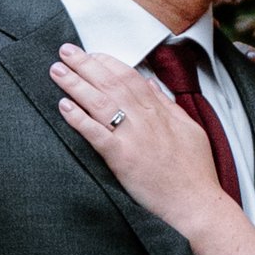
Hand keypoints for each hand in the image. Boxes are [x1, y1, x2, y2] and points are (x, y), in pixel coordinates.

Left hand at [52, 44, 224, 235]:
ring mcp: (133, 138)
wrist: (197, 203)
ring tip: (57, 71)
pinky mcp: (122, 159)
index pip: (130, 77)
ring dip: (76, 84)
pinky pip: (96, 134)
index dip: (108, 63)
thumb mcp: (190, 130)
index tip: (92, 55)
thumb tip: (152, 85)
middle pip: (110, 83)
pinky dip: (79, 118)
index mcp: (160, 112)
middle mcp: (145, 120)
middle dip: (86, 64)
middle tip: (65, 51)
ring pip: (100, 103)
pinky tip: (64, 106)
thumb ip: (169, 106)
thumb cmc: (195, 172)